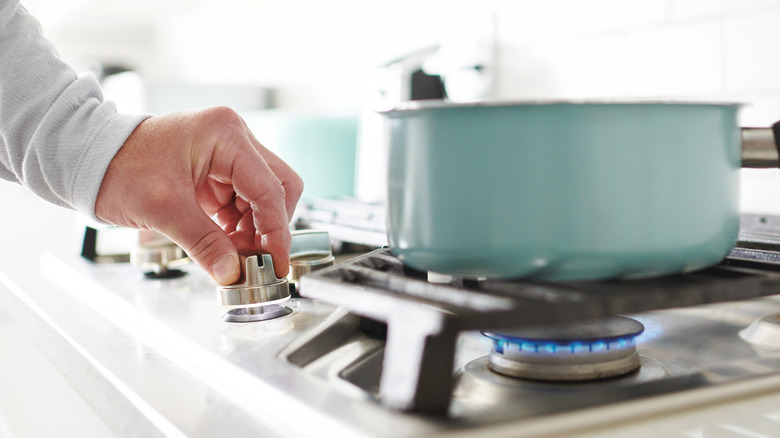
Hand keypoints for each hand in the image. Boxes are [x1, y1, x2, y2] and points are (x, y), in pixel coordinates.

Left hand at [95, 107, 303, 284]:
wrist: (88, 158)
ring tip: (234, 256)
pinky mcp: (218, 169)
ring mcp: (227, 152)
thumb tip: (233, 272)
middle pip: (278, 188)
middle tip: (257, 260)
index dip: (277, 232)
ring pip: (263, 198)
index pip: (271, 189)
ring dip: (254, 230)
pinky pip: (243, 200)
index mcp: (225, 135)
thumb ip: (205, 243)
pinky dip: (239, 226)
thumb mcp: (163, 210)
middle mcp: (233, 138)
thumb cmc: (116, 167)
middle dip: (270, 228)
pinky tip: (225, 244)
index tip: (276, 264)